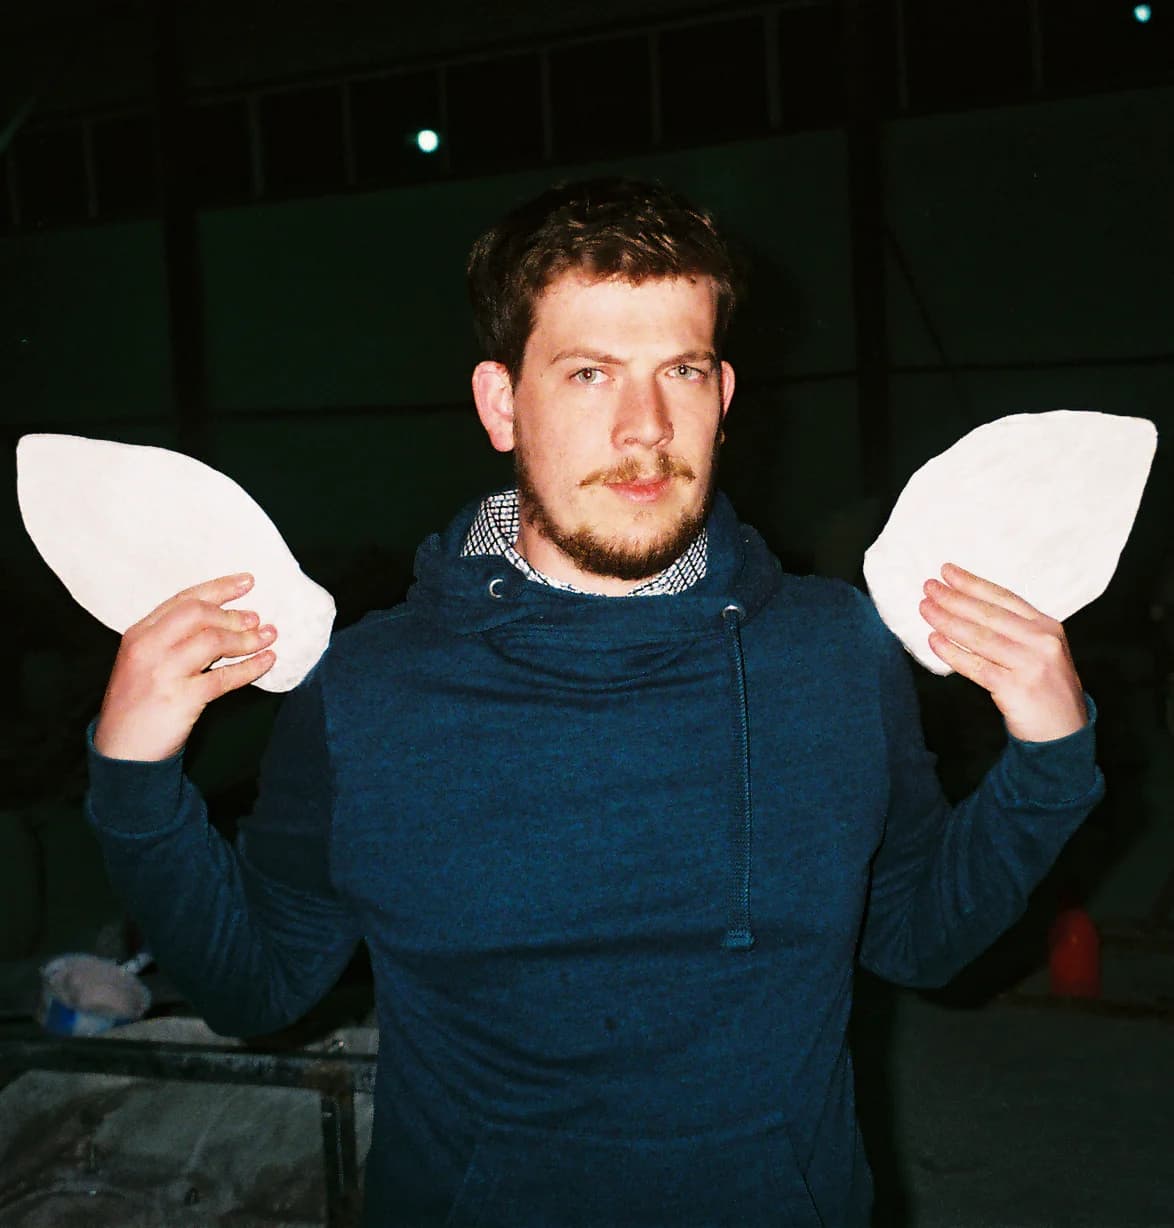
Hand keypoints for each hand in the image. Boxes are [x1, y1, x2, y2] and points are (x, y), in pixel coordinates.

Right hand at [93, 574, 277, 761]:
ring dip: (246, 639)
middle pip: (198, 614)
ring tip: (268, 637)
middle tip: (256, 618)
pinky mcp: (180, 699)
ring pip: (213, 642)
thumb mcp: (144, 662)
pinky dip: (250, 667)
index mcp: (138, 634)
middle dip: (232, 614)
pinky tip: (266, 661)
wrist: (121, 750)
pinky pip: (224, 677)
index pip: (183, 600)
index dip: (218, 588)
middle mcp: (147, 648)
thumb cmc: (138, 703)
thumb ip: (172, 638)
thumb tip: (224, 619)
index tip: (247, 581)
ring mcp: (162, 673)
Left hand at [919, 563, 1086, 742]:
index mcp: (1047, 627)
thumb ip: (1014, 630)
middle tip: (928, 587)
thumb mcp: (1040, 651)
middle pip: (988, 614)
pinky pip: (976, 666)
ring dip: (947, 621)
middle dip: (954, 598)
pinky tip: (934, 641)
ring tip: (925, 609)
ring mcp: (1031, 664)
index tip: (947, 571)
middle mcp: (1042, 641)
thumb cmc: (1044, 688)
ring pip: (979, 637)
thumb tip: (965, 606)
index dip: (973, 583)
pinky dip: (952, 653)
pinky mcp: (1016, 688)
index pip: (1004, 598)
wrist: (1063, 733)